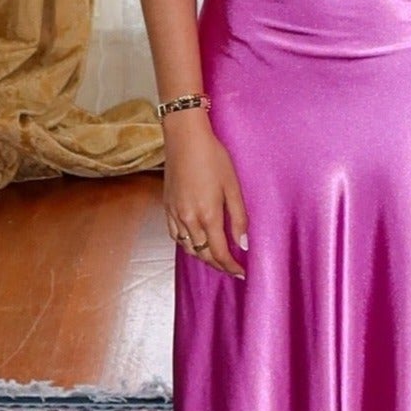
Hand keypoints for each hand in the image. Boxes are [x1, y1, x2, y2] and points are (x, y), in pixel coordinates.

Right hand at [162, 110, 247, 276]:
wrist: (185, 138)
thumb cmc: (213, 157)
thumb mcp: (233, 186)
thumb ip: (239, 218)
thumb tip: (243, 244)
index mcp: (208, 215)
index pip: (219, 252)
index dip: (231, 266)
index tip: (241, 273)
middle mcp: (189, 219)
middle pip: (203, 254)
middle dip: (218, 264)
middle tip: (232, 268)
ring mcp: (175, 214)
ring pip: (187, 247)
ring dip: (202, 256)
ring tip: (216, 257)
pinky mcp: (167, 207)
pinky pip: (175, 235)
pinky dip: (187, 244)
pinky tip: (195, 241)